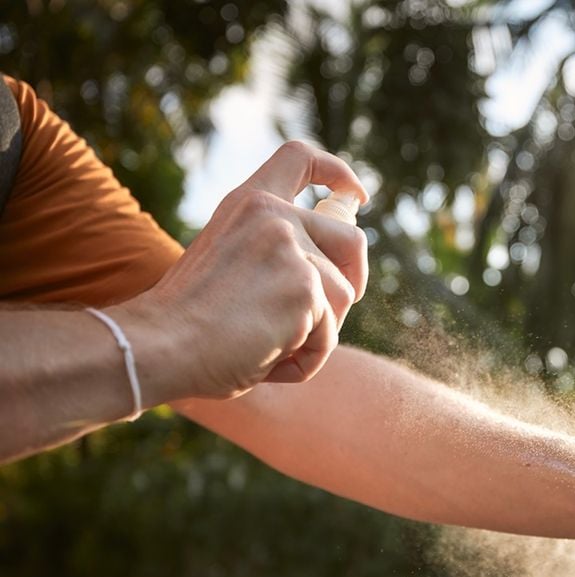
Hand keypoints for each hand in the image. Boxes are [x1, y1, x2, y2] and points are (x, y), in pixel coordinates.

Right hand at [117, 141, 369, 400]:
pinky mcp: (306, 289)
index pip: (300, 158)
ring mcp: (293, 250)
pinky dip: (305, 359)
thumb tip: (333, 275)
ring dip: (316, 333)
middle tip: (339, 307)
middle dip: (355, 277)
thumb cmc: (186, 323)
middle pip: (351, 239)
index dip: (338, 174)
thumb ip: (271, 254)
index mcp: (248, 203)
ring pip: (342, 298)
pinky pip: (328, 336)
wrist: (159, 345)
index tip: (354, 195)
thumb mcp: (229, 264)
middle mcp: (274, 217)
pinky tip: (265, 360)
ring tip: (266, 347)